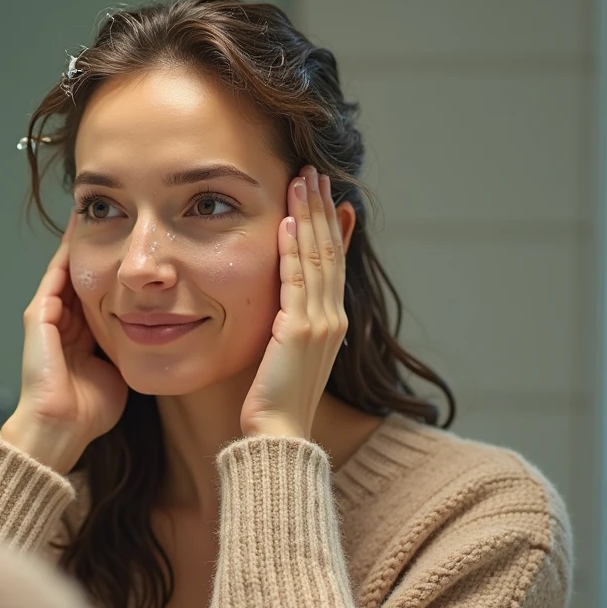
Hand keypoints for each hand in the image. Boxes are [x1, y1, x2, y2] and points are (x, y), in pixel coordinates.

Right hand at [1, 213, 128, 472]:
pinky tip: (81, 229)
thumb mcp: (121, 368)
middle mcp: (62, 319)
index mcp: (81, 332)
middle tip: (118, 211)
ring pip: (68, 266)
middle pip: (83, 270)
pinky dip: (68, 252)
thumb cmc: (90, 409)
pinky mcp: (39, 315)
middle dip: (101, 243)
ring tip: (97, 209)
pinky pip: (56, 275)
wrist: (61, 427)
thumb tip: (166, 336)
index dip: (116, 265)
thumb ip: (134, 348)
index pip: (100, 287)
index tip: (134, 240)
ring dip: (82, 240)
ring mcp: (48, 315)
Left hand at [239, 166, 346, 439]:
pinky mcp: (301, 331)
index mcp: (330, 323)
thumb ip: (286, 325)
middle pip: (330, 251)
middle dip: (322, 209)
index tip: (326, 196)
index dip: (331, 226)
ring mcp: (320, 323)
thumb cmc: (273, 402)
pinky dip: (294, 248)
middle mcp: (332, 318)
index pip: (333, 262)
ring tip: (304, 182)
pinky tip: (288, 222)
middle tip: (314, 173)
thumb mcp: (283, 354)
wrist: (278, 434)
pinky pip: (297, 280)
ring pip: (318, 258)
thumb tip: (280, 308)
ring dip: (310, 216)